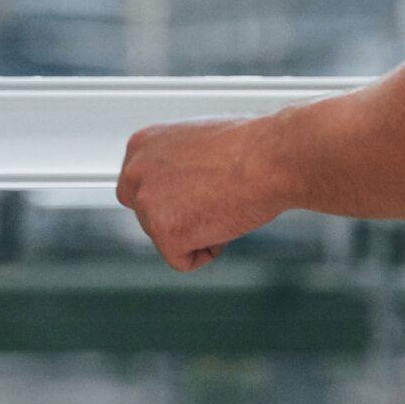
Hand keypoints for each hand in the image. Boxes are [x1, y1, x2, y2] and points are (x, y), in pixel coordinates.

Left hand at [115, 117, 286, 270]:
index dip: (173, 198)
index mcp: (142, 144)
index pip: (140, 188)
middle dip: (178, 218)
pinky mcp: (164, 233)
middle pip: (148, 217)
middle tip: (212, 202)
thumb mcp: (199, 142)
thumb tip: (179, 184)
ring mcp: (147, 203)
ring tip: (225, 202)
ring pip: (168, 239)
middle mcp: (135, 172)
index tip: (198, 192)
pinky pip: (184, 261)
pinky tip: (226, 220)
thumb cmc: (249, 146)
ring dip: (198, 231)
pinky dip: (209, 250)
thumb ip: (176, 164)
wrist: (270, 158)